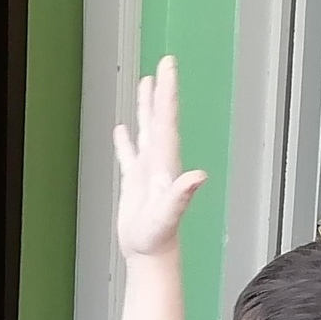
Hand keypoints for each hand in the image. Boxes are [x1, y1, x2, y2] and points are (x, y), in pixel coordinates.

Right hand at [113, 55, 207, 263]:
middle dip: (161, 90)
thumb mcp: (169, 213)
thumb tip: (198, 176)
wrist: (150, 255)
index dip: (167, 91)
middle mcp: (159, 162)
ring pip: (146, 131)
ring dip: (146, 108)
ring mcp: (147, 172)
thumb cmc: (158, 237)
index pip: (166, 118)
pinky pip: (129, 155)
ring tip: (145, 85)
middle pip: (159, 117)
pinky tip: (122, 130)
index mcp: (165, 162)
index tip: (168, 67)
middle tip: (164, 64)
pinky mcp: (135, 183)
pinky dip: (125, 141)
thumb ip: (182, 194)